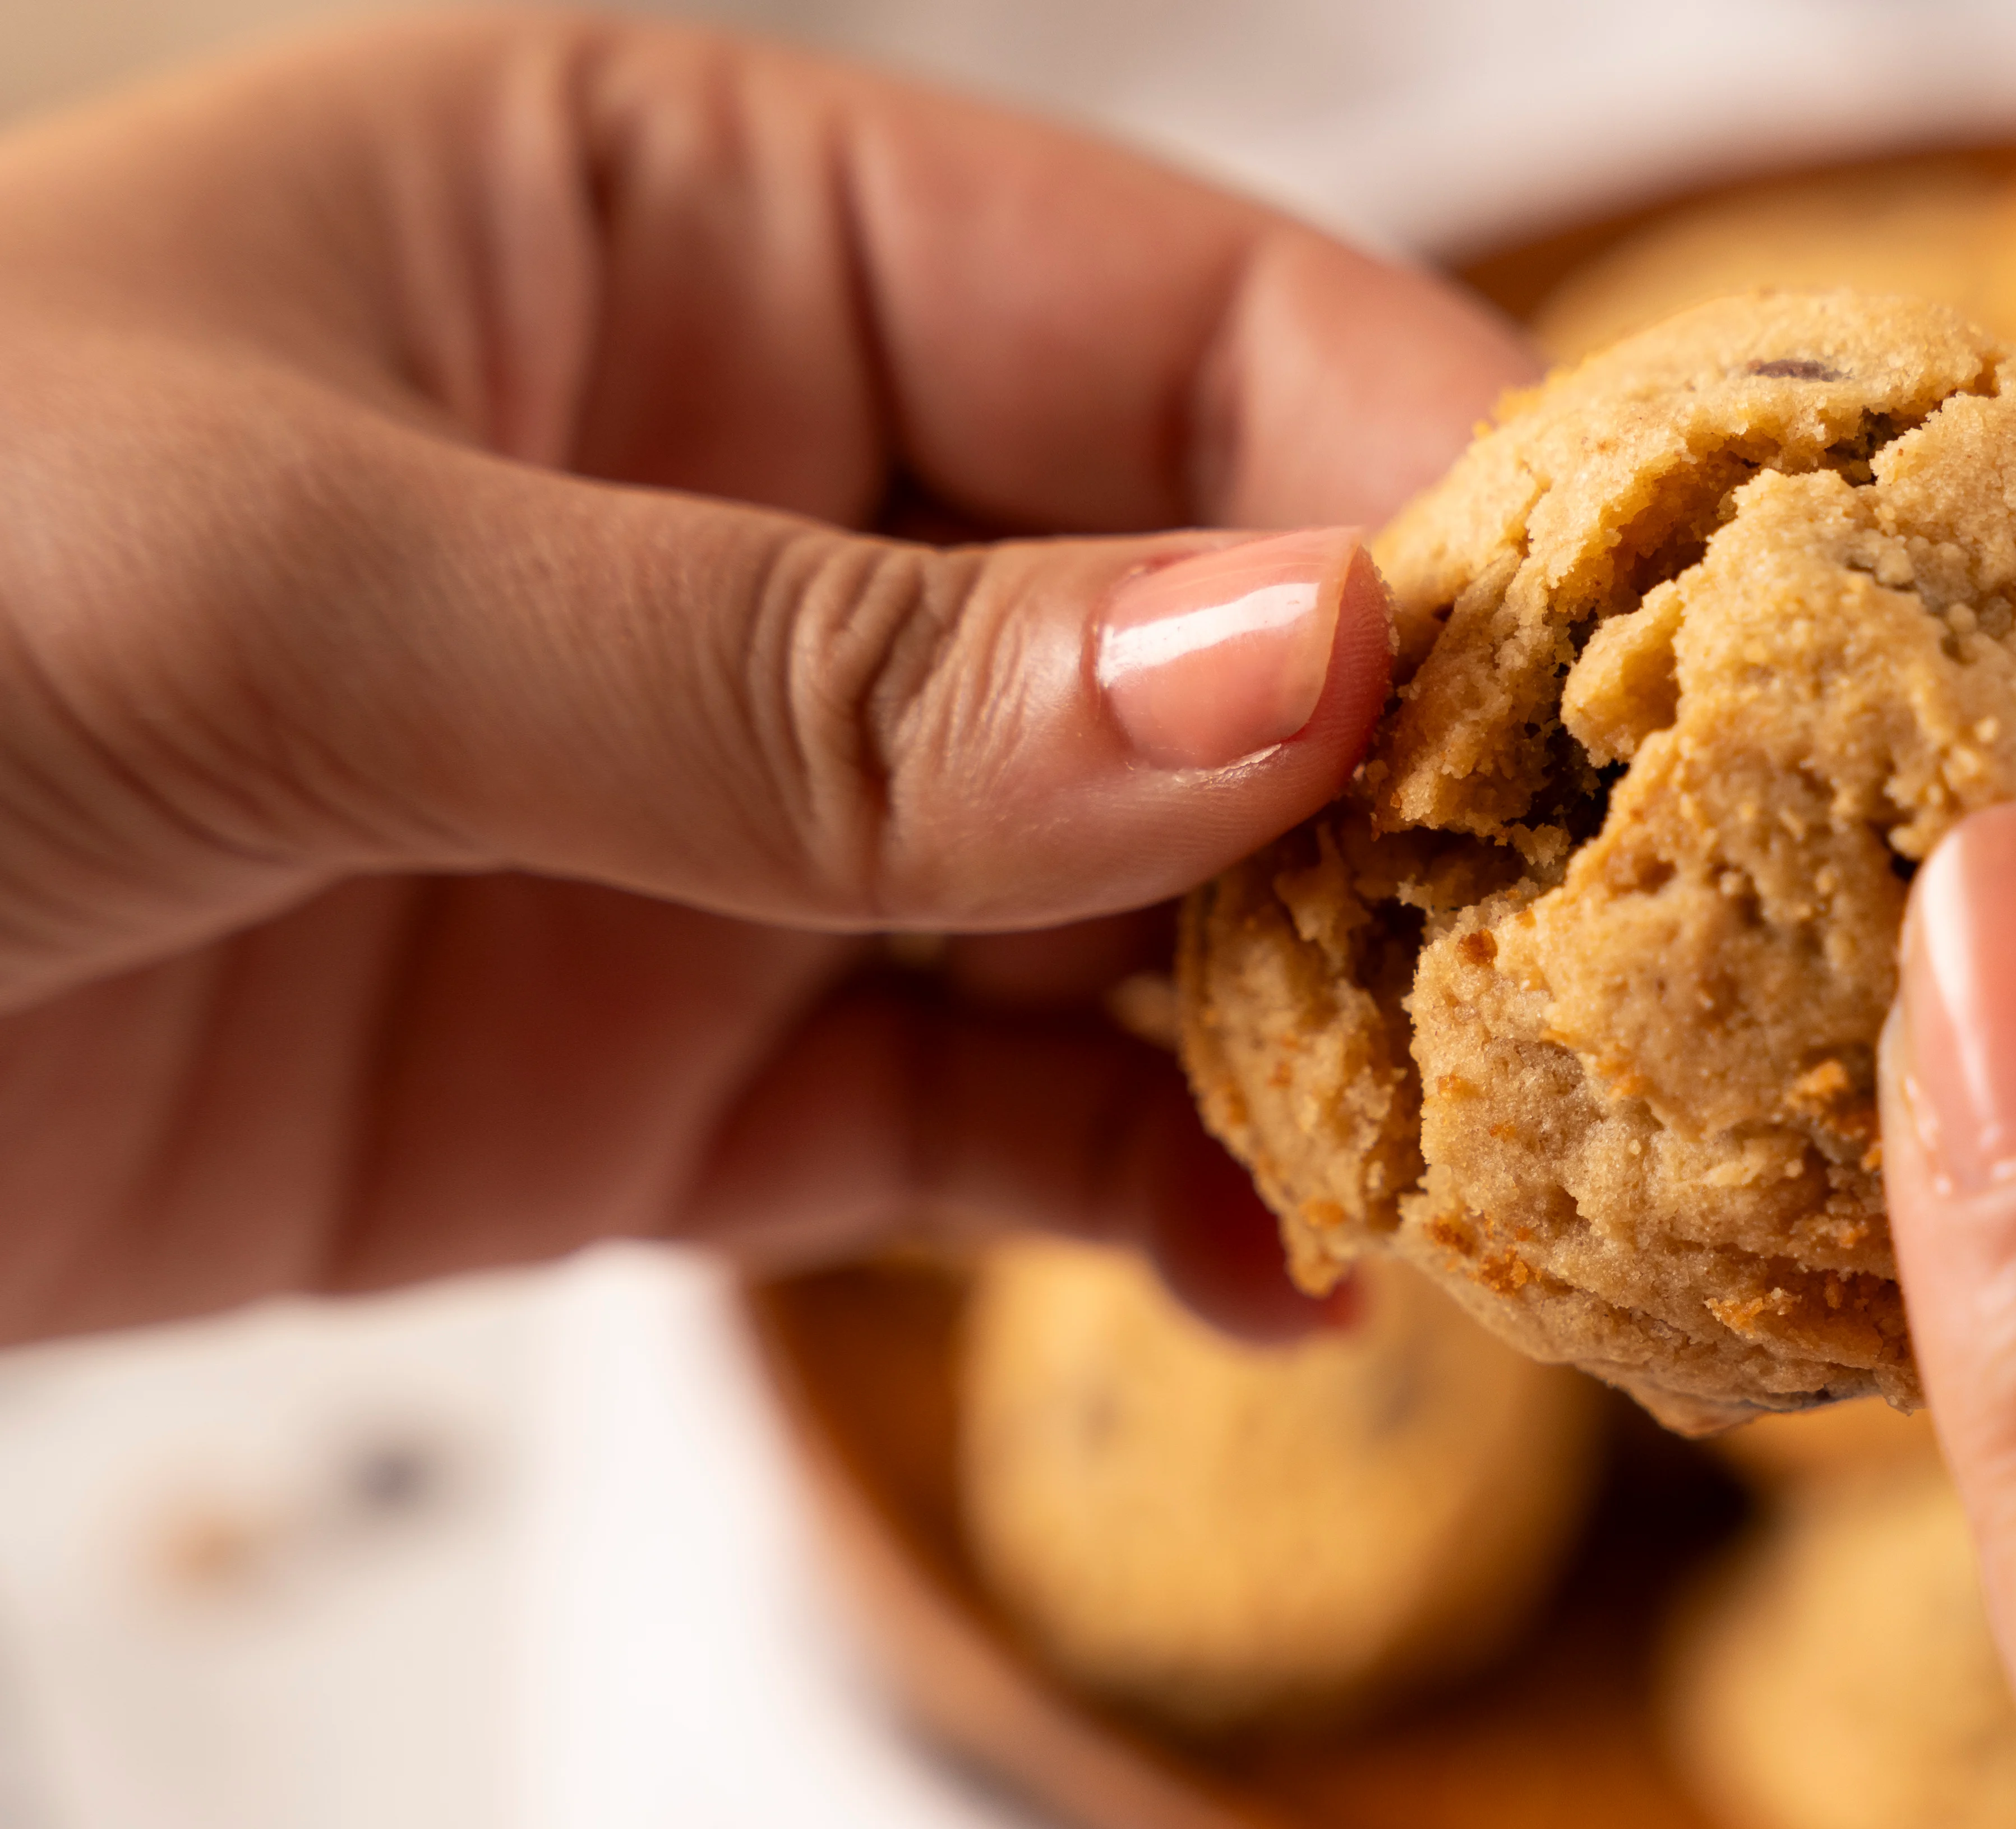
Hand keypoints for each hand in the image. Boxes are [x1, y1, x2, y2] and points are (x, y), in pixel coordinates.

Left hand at [0, 13, 1532, 1342]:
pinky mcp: (685, 1066)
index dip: (1413, 497)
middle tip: (1588, 989)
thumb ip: (791, 662)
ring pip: (1132, 902)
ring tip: (1477, 1172)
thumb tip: (1280, 669)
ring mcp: (741, 800)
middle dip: (1398, 803)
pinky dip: (1151, 1200)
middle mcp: (760, 497)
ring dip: (1310, 1033)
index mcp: (685, 226)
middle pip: (1202, 630)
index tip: (1597, 700)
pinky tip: (1275, 1277)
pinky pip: (994, 1118)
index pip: (1175, 322)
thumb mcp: (279, 589)